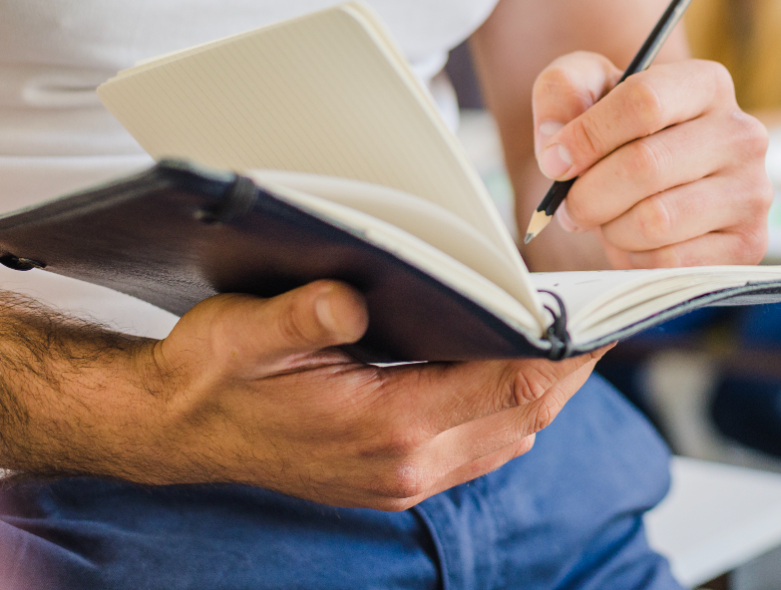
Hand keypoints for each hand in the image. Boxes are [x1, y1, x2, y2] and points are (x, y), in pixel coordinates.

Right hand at [99, 281, 603, 508]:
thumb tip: (352, 300)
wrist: (175, 430)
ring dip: (547, 390)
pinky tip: (514, 368)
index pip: (512, 386)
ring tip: (571, 335)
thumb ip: (304, 317)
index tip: (604, 312)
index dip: (568, 350)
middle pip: (528, 414)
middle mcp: (408, 464)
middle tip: (604, 313)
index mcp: (387, 426)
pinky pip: (484, 448)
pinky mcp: (397, 480)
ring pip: (513, 436)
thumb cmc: (214, 372)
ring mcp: (404, 480)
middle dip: (572, 366)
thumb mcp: (246, 331)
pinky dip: (512, 409)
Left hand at [532, 52, 771, 267]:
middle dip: (589, 193)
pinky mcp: (748, 244)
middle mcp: (742, 134)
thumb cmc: (622, 130)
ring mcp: (752, 191)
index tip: (555, 161)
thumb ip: (562, 90)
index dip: (587, 135)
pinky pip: (671, 262)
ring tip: (610, 218)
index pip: (644, 101)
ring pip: (655, 220)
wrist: (658, 180)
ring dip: (611, 228)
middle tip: (570, 204)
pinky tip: (639, 241)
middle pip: (644, 165)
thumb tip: (555, 142)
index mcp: (708, 84)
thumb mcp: (588, 90)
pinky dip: (638, 258)